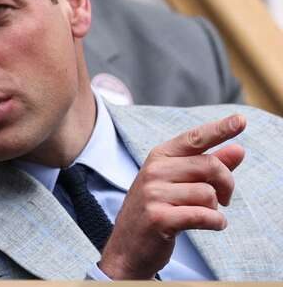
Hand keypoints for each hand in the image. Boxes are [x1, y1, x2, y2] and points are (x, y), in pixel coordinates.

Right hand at [99, 114, 245, 278]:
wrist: (127, 248)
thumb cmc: (156, 212)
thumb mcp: (179, 184)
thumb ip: (208, 166)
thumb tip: (239, 149)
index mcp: (158, 158)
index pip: (194, 139)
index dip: (219, 129)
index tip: (241, 120)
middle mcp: (153, 171)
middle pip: (210, 166)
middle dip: (227, 184)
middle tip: (226, 199)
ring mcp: (153, 194)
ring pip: (208, 193)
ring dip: (216, 209)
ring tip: (205, 215)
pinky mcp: (159, 217)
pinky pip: (204, 215)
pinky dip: (215, 223)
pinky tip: (212, 225)